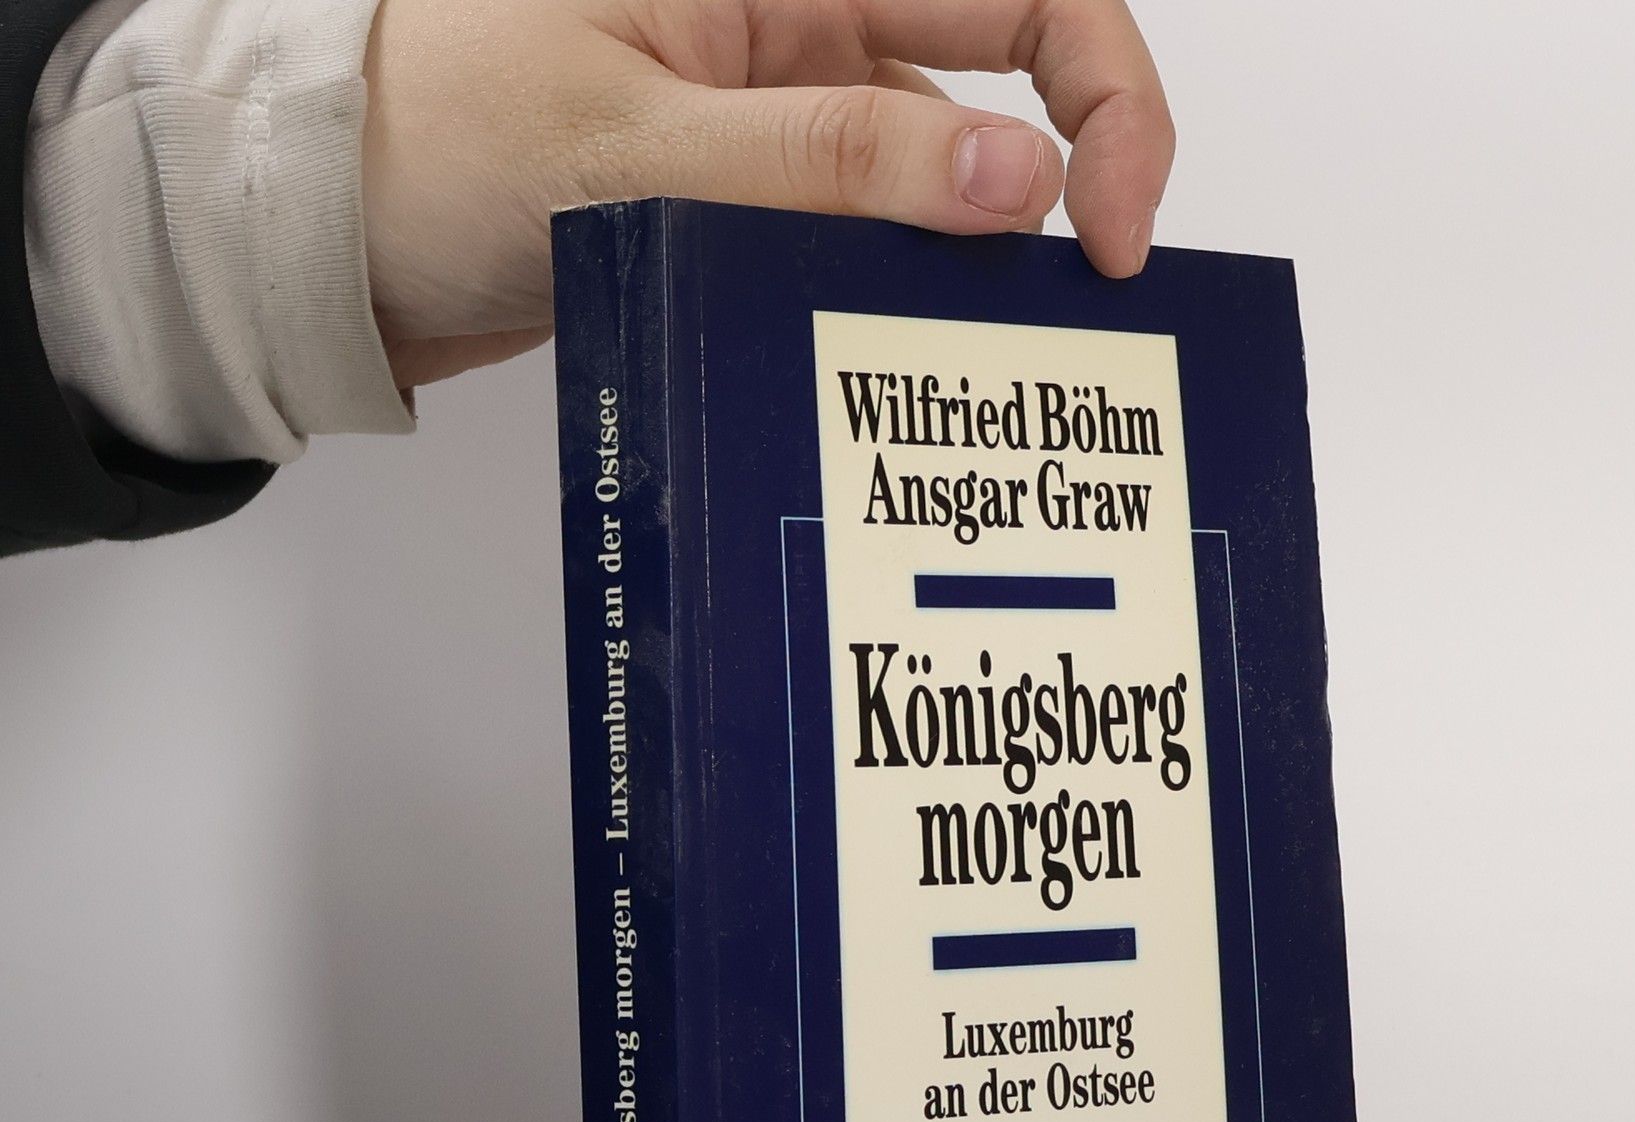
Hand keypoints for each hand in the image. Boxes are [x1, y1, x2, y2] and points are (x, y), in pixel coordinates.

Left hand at [361, 0, 1174, 387]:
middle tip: (1084, 318)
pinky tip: (896, 371)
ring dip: (971, 271)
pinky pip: (863, 246)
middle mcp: (800, 26)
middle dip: (1069, 188)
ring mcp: (780, 121)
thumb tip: (1018, 179)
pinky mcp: (751, 205)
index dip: (1104, 93)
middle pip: (1006, 78)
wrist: (321, 233)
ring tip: (979, 374)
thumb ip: (829, 162)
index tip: (1113, 225)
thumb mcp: (633, 142)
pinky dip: (892, 307)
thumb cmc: (421, 135)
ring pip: (937, 186)